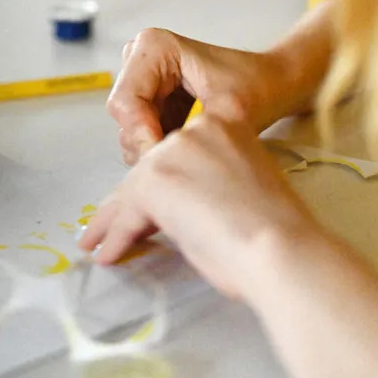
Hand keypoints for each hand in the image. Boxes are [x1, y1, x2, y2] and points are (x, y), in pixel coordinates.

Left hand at [79, 116, 314, 298]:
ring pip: (132, 189)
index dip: (164, 180)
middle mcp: (195, 131)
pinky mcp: (155, 180)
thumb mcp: (244, 187)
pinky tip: (107, 252)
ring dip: (113, 220)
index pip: (181, 150)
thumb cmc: (276, 231)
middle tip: (113, 226)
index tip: (153, 201)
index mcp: (226, 124)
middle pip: (151, 167)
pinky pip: (126, 214)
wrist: (280, 247)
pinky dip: (114, 236)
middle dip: (130, 201)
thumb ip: (213, 183)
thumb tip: (187, 209)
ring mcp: (173, 152)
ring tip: (98, 241)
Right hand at [108, 27, 303, 164]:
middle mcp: (142, 56)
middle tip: (184, 161)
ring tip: (193, 153)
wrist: (275, 82)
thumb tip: (158, 165)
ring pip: (131, 128)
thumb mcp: (227, 112)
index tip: (165, 161)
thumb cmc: (258, 86)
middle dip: (150, 143)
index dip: (141, 136)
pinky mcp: (152, 95)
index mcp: (155, 46)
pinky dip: (163, 145)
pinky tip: (190, 148)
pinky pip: (143, 131)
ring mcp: (144, 75)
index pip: (125, 102)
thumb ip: (189, 137)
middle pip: (125, 116)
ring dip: (157, 147)